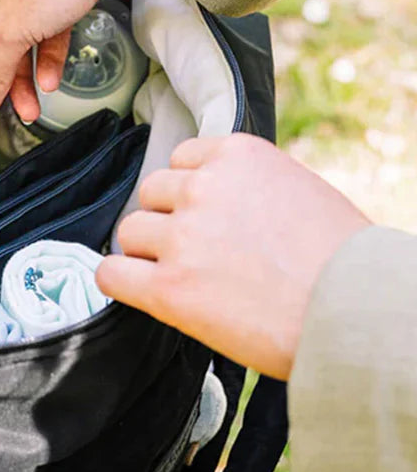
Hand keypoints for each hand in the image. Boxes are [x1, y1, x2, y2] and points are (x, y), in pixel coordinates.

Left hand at [96, 134, 371, 379]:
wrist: (360, 315)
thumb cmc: (344, 261)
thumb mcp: (298, 190)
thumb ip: (246, 186)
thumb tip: (216, 198)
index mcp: (236, 155)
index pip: (181, 160)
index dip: (190, 192)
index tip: (206, 217)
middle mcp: (202, 188)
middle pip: (151, 194)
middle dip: (168, 220)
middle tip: (197, 252)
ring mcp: (182, 238)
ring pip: (129, 232)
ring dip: (146, 252)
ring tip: (182, 277)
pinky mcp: (169, 289)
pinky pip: (111, 274)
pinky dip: (119, 281)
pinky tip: (137, 290)